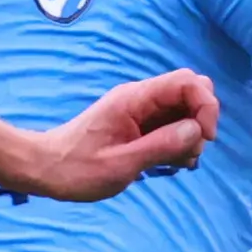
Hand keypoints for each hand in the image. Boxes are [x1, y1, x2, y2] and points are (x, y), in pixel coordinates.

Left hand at [27, 71, 219, 202]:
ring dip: (189, 135)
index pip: (187, 81)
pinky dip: (177, 142)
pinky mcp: (138, 125)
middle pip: (190, 91)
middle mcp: (140, 98)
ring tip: (173, 163)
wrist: (45, 169)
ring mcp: (140, 111)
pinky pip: (170, 125)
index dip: (206, 105)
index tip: (205, 138)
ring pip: (183, 110)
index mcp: (134, 99)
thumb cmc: (76, 169)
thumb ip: (161, 146)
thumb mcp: (121, 164)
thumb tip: (196, 130)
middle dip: (200, 119)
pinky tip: (167, 163)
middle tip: (187, 152)